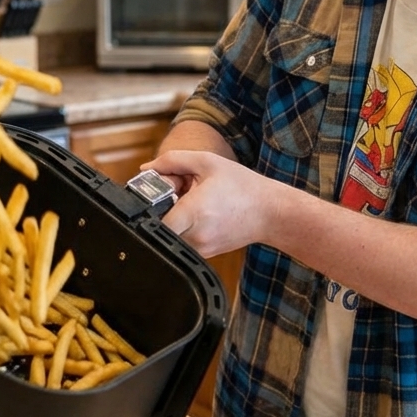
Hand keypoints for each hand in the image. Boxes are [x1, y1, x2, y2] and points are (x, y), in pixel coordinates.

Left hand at [142, 149, 277, 257]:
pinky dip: (185, 228)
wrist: (270, 212)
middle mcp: (194, 236)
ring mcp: (200, 249)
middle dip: (161, 209)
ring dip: (173, 219)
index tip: (157, 193)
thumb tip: (145, 169)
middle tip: (176, 193)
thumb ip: (172, 161)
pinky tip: (200, 214)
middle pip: (158, 228)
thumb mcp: (207, 162)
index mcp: (192, 213)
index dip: (147, 207)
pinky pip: (183, 242)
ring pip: (170, 236)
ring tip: (191, 202)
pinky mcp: (205, 255)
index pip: (152, 222)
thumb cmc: (242, 186)